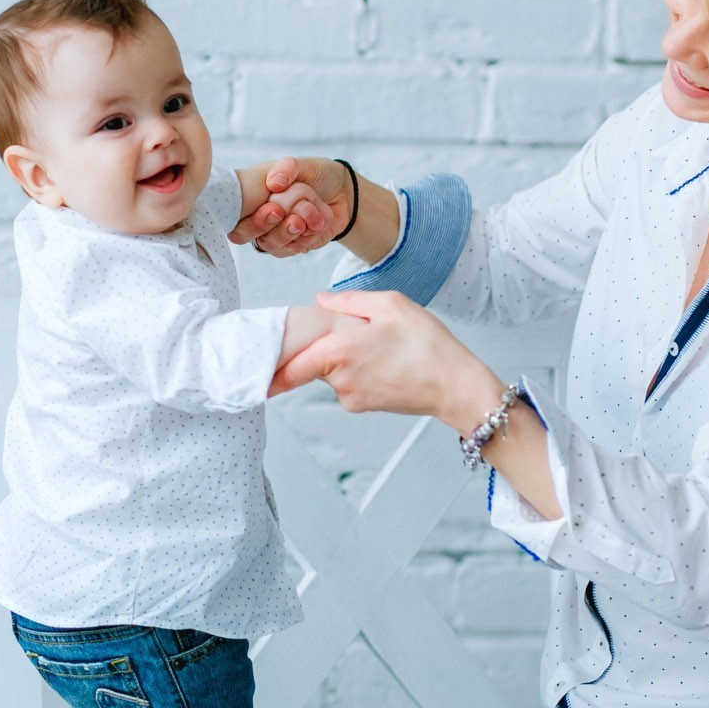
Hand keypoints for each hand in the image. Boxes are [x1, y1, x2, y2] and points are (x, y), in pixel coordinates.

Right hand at [230, 157, 351, 255]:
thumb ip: (287, 168)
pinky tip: (318, 224)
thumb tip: (274, 183)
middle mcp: (257, 216)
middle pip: (247, 235)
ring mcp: (273, 233)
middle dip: (273, 227)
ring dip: (293, 231)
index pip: (233, 214)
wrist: (344, 192)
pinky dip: (306, 238)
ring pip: (270, 244)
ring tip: (312, 217)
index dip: (249, 218)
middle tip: (296, 220)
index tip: (274, 209)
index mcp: (252, 196)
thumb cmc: (317, 175)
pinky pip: (291, 249)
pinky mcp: (291, 245)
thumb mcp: (303, 164)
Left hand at [271, 290, 503, 426]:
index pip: (291, 366)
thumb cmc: (427, 344)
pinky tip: (386, 361)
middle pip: (312, 363)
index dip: (270, 369)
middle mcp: (339, 379)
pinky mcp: (364, 406)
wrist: (456, 386)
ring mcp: (351, 397)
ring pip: (333, 373)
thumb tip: (320, 301)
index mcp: (339, 351)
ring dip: (344, 359)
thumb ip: (349, 301)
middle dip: (319, 349)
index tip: (252, 372)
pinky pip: (349, 384)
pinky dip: (359, 371)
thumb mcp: (391, 305)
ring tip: (379, 345)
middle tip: (347, 333)